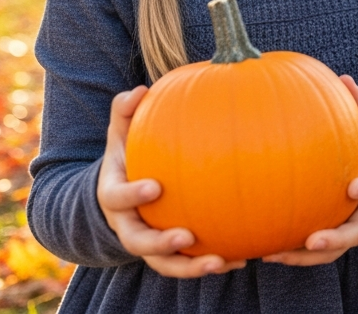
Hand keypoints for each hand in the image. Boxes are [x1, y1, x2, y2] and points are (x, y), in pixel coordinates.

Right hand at [97, 87, 245, 277]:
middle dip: (160, 243)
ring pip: (164, 264)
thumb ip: (126, 111)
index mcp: (114, 195)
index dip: (132, 195)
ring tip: (219, 262)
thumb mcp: (121, 133)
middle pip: (137, 243)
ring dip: (190, 267)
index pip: (117, 198)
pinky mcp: (169, 254)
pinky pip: (188, 265)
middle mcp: (127, 224)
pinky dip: (213, 264)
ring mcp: (147, 243)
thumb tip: (139, 90)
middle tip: (186, 237)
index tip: (156, 187)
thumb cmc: (129, 155)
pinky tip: (242, 260)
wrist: (123, 193)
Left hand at [264, 77, 357, 265]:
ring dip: (306, 257)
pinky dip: (292, 255)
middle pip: (357, 233)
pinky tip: (264, 252)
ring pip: (333, 252)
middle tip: (313, 241)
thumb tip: (347, 79)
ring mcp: (348, 229)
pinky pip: (312, 254)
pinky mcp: (330, 240)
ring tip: (276, 255)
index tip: (353, 187)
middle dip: (336, 239)